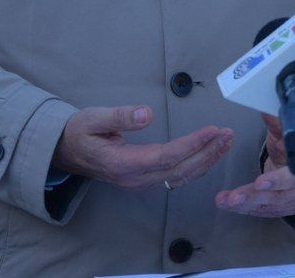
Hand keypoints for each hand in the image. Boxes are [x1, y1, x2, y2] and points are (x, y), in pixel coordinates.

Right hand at [52, 104, 232, 191]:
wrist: (66, 152)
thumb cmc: (79, 132)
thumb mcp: (93, 119)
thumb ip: (120, 117)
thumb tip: (148, 113)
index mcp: (122, 163)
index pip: (165, 156)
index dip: (191, 144)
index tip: (212, 130)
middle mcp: (134, 178)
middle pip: (178, 169)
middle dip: (207, 152)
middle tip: (228, 134)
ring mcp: (140, 182)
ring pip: (180, 176)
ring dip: (206, 160)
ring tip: (226, 142)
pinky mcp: (145, 179)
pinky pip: (176, 176)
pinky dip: (197, 165)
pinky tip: (210, 154)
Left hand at [214, 113, 294, 217]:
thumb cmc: (291, 148)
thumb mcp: (285, 131)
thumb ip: (276, 122)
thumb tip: (266, 109)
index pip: (291, 177)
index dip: (277, 181)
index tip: (261, 182)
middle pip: (275, 196)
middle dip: (252, 196)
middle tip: (233, 198)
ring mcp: (287, 202)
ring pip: (265, 206)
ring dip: (243, 205)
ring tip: (224, 201)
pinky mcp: (277, 209)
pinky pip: (259, 211)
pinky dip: (243, 209)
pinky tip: (229, 205)